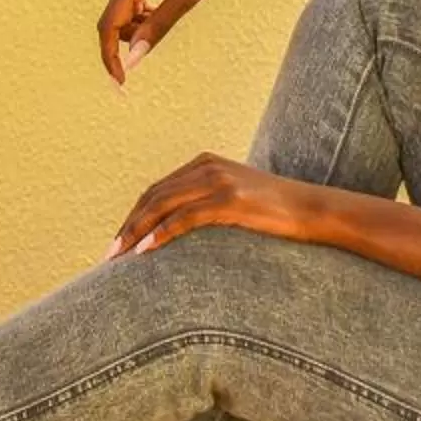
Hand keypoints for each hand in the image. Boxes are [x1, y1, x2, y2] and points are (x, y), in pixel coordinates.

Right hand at [97, 0, 245, 83]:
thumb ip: (157, 28)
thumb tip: (133, 59)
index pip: (108, 26)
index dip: (110, 58)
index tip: (122, 84)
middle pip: (113, 20)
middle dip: (130, 39)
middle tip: (161, 36)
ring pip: (121, 11)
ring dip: (138, 25)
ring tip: (170, 13)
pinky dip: (141, 12)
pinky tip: (163, 6)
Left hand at [106, 154, 324, 257]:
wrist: (311, 209)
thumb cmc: (274, 212)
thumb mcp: (234, 200)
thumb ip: (207, 204)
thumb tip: (178, 231)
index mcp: (203, 163)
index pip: (157, 190)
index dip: (134, 216)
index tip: (118, 242)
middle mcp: (206, 166)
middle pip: (153, 196)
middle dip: (128, 225)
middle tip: (109, 254)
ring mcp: (217, 181)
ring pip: (162, 205)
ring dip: (136, 231)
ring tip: (118, 256)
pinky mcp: (229, 200)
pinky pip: (184, 217)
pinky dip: (160, 234)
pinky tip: (145, 250)